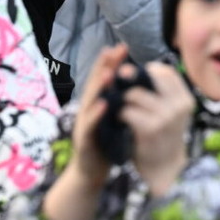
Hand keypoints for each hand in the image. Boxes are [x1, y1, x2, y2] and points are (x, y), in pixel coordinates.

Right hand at [41, 44, 126, 219]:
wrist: (91, 172)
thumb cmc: (104, 142)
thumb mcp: (114, 118)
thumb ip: (120, 101)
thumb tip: (136, 83)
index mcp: (97, 104)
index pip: (104, 80)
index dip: (111, 63)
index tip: (122, 47)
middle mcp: (88, 110)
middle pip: (95, 85)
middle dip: (104, 67)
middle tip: (113, 50)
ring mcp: (84, 124)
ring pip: (90, 102)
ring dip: (98, 87)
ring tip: (108, 73)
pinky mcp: (84, 140)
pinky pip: (91, 125)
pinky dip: (96, 114)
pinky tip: (104, 104)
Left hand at [119, 62, 193, 196]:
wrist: (163, 165)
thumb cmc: (163, 132)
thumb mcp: (170, 109)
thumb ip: (159, 90)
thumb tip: (128, 69)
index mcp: (186, 98)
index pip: (165, 73)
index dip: (148, 72)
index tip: (137, 78)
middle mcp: (179, 106)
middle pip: (148, 80)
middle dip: (131, 83)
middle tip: (122, 91)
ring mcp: (166, 117)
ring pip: (134, 95)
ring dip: (123, 100)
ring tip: (121, 107)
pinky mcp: (150, 129)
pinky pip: (127, 111)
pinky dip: (120, 114)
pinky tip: (121, 119)